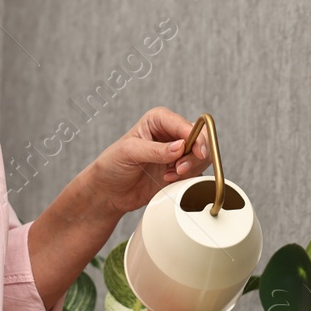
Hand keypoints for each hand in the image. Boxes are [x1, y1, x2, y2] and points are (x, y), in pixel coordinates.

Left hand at [87, 107, 213, 217]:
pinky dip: (187, 178)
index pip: (186, 124)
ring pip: (202, 156)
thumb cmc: (112, 165)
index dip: (195, 137)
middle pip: (201, 139)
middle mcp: (171, 134)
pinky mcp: (179, 170)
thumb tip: (181, 147)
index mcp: (159, 120)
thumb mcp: (130, 152)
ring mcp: (177, 153)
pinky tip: (168, 180)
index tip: (196, 152)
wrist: (109, 191)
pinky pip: (196, 172)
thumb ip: (156, 150)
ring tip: (169, 175)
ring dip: (190, 168)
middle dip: (195, 155)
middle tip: (179, 169)